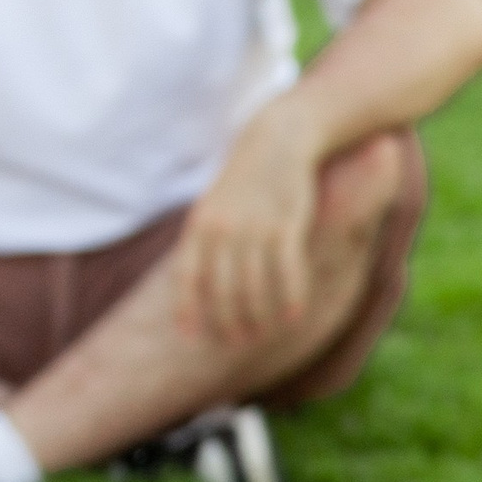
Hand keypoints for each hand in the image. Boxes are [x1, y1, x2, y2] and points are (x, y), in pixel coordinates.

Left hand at [174, 113, 319, 344]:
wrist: (278, 139)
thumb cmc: (245, 179)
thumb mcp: (214, 205)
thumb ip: (204, 240)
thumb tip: (197, 282)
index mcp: (200, 224)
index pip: (188, 276)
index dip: (188, 308)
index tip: (191, 336)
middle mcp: (224, 230)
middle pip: (223, 290)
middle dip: (228, 322)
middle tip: (236, 342)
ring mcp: (255, 228)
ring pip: (254, 287)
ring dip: (259, 316)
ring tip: (262, 334)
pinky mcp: (286, 225)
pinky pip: (287, 272)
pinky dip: (290, 297)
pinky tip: (293, 316)